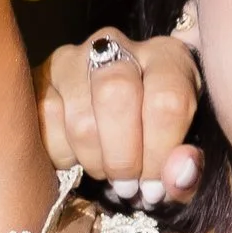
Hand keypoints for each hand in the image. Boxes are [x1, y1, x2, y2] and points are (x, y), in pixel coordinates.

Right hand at [38, 31, 203, 205]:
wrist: (115, 116)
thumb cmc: (157, 134)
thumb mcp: (185, 149)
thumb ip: (190, 168)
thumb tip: (178, 177)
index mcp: (168, 57)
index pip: (167, 100)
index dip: (160, 153)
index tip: (155, 187)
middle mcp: (118, 45)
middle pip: (116, 96)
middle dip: (122, 156)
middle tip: (127, 185)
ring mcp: (74, 57)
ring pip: (80, 118)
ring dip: (95, 161)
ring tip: (107, 174)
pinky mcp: (41, 76)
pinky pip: (47, 124)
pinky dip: (63, 155)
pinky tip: (80, 158)